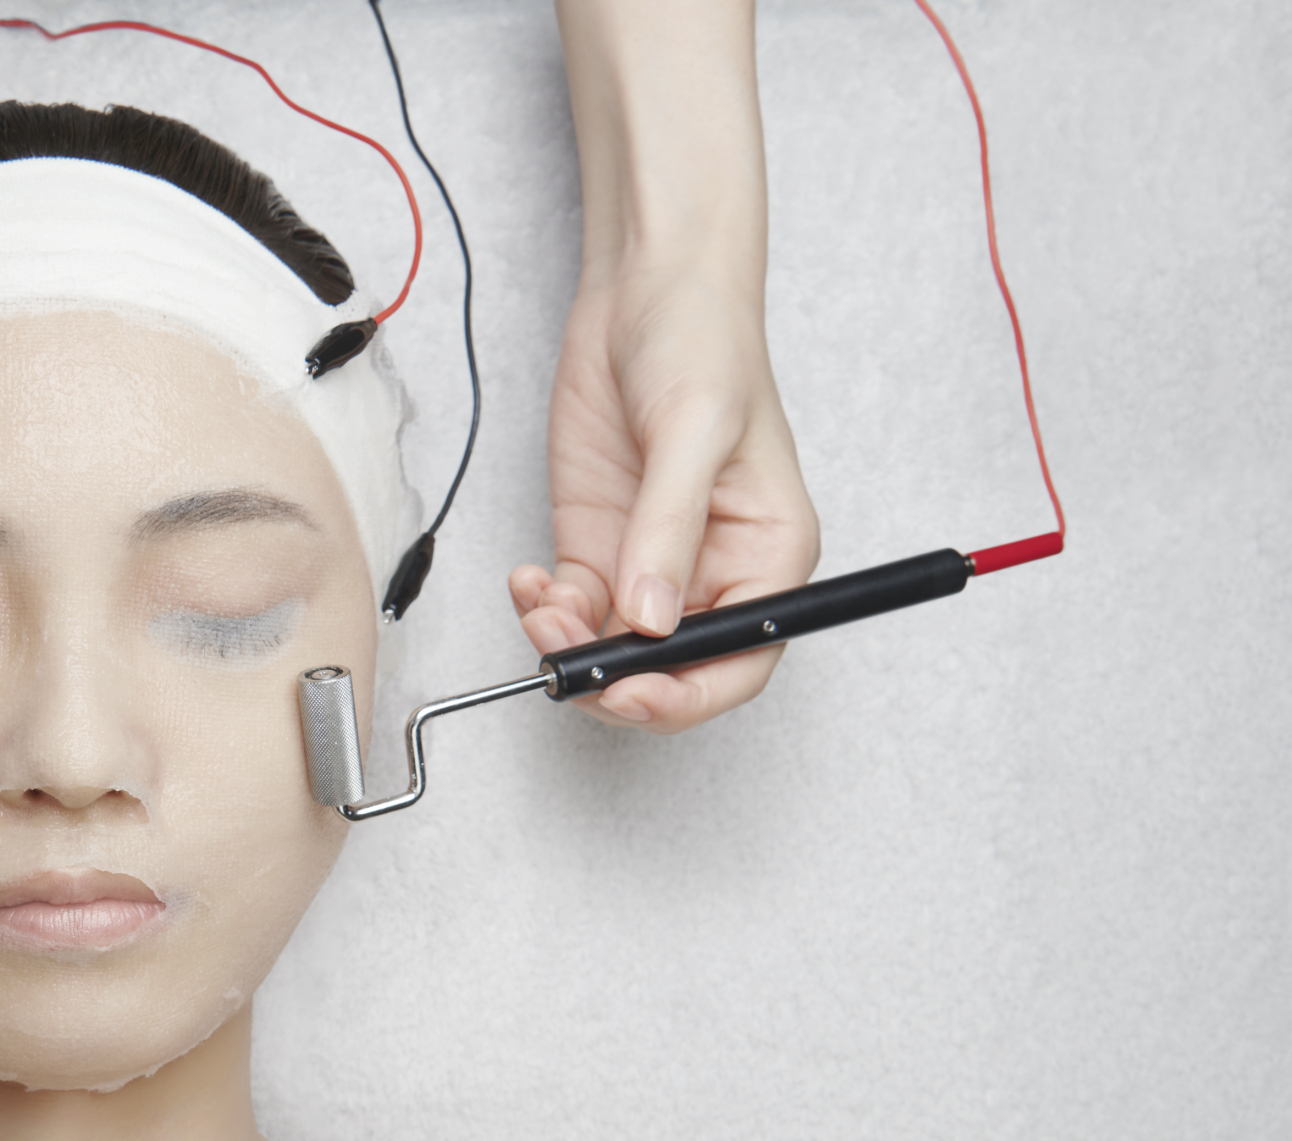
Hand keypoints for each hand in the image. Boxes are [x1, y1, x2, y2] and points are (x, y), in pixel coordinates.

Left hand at [512, 265, 819, 734]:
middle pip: (671, 671)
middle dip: (614, 678)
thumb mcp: (693, 432)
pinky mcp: (600, 546)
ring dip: (569, 646)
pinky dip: (544, 613)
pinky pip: (572, 610)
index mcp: (769, 556)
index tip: (630, 695)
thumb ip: (669, 530)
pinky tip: (528, 583)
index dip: (687, 696)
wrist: (646, 288)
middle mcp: (715, 572)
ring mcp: (651, 563)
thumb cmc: (702, 342)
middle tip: (563, 658)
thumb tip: (652, 618)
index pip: (739, 662)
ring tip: (539, 604)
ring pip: (611, 647)